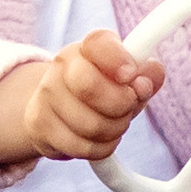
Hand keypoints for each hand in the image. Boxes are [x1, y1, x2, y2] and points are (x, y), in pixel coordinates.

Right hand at [0, 30, 165, 166]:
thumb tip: (150, 78)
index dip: (120, 61)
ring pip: (91, 125)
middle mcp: (60, 67)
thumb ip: (147, 74)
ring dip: (116, 129)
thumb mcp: (127, 77)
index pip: (99, 44)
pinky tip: (102, 138)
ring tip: (116, 122)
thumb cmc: (102, 89)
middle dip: (121, 104)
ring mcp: (46, 97)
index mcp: (86, 48)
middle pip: (90, 87)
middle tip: (129, 105)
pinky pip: (84, 147)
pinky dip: (102, 147)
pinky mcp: (40, 127)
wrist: (57, 109)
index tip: (132, 76)